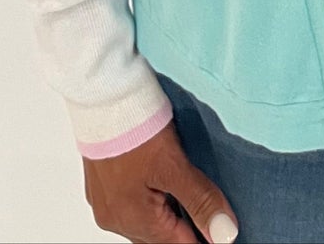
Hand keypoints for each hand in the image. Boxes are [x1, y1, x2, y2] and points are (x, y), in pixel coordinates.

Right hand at [82, 121, 239, 243]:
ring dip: (166, 211)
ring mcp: (104, 203)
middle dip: (185, 223)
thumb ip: (201, 201)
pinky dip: (148, 199)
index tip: (221, 228)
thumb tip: (225, 233)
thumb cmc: (135, 127)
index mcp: (135, 220)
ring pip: (145, 222)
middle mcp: (115, 219)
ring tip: (183, 188)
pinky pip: (129, 205)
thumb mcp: (175, 165)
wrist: (101, 94)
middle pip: (161, 236)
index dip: (205, 235)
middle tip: (207, 204)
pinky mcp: (99, 185)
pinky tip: (159, 179)